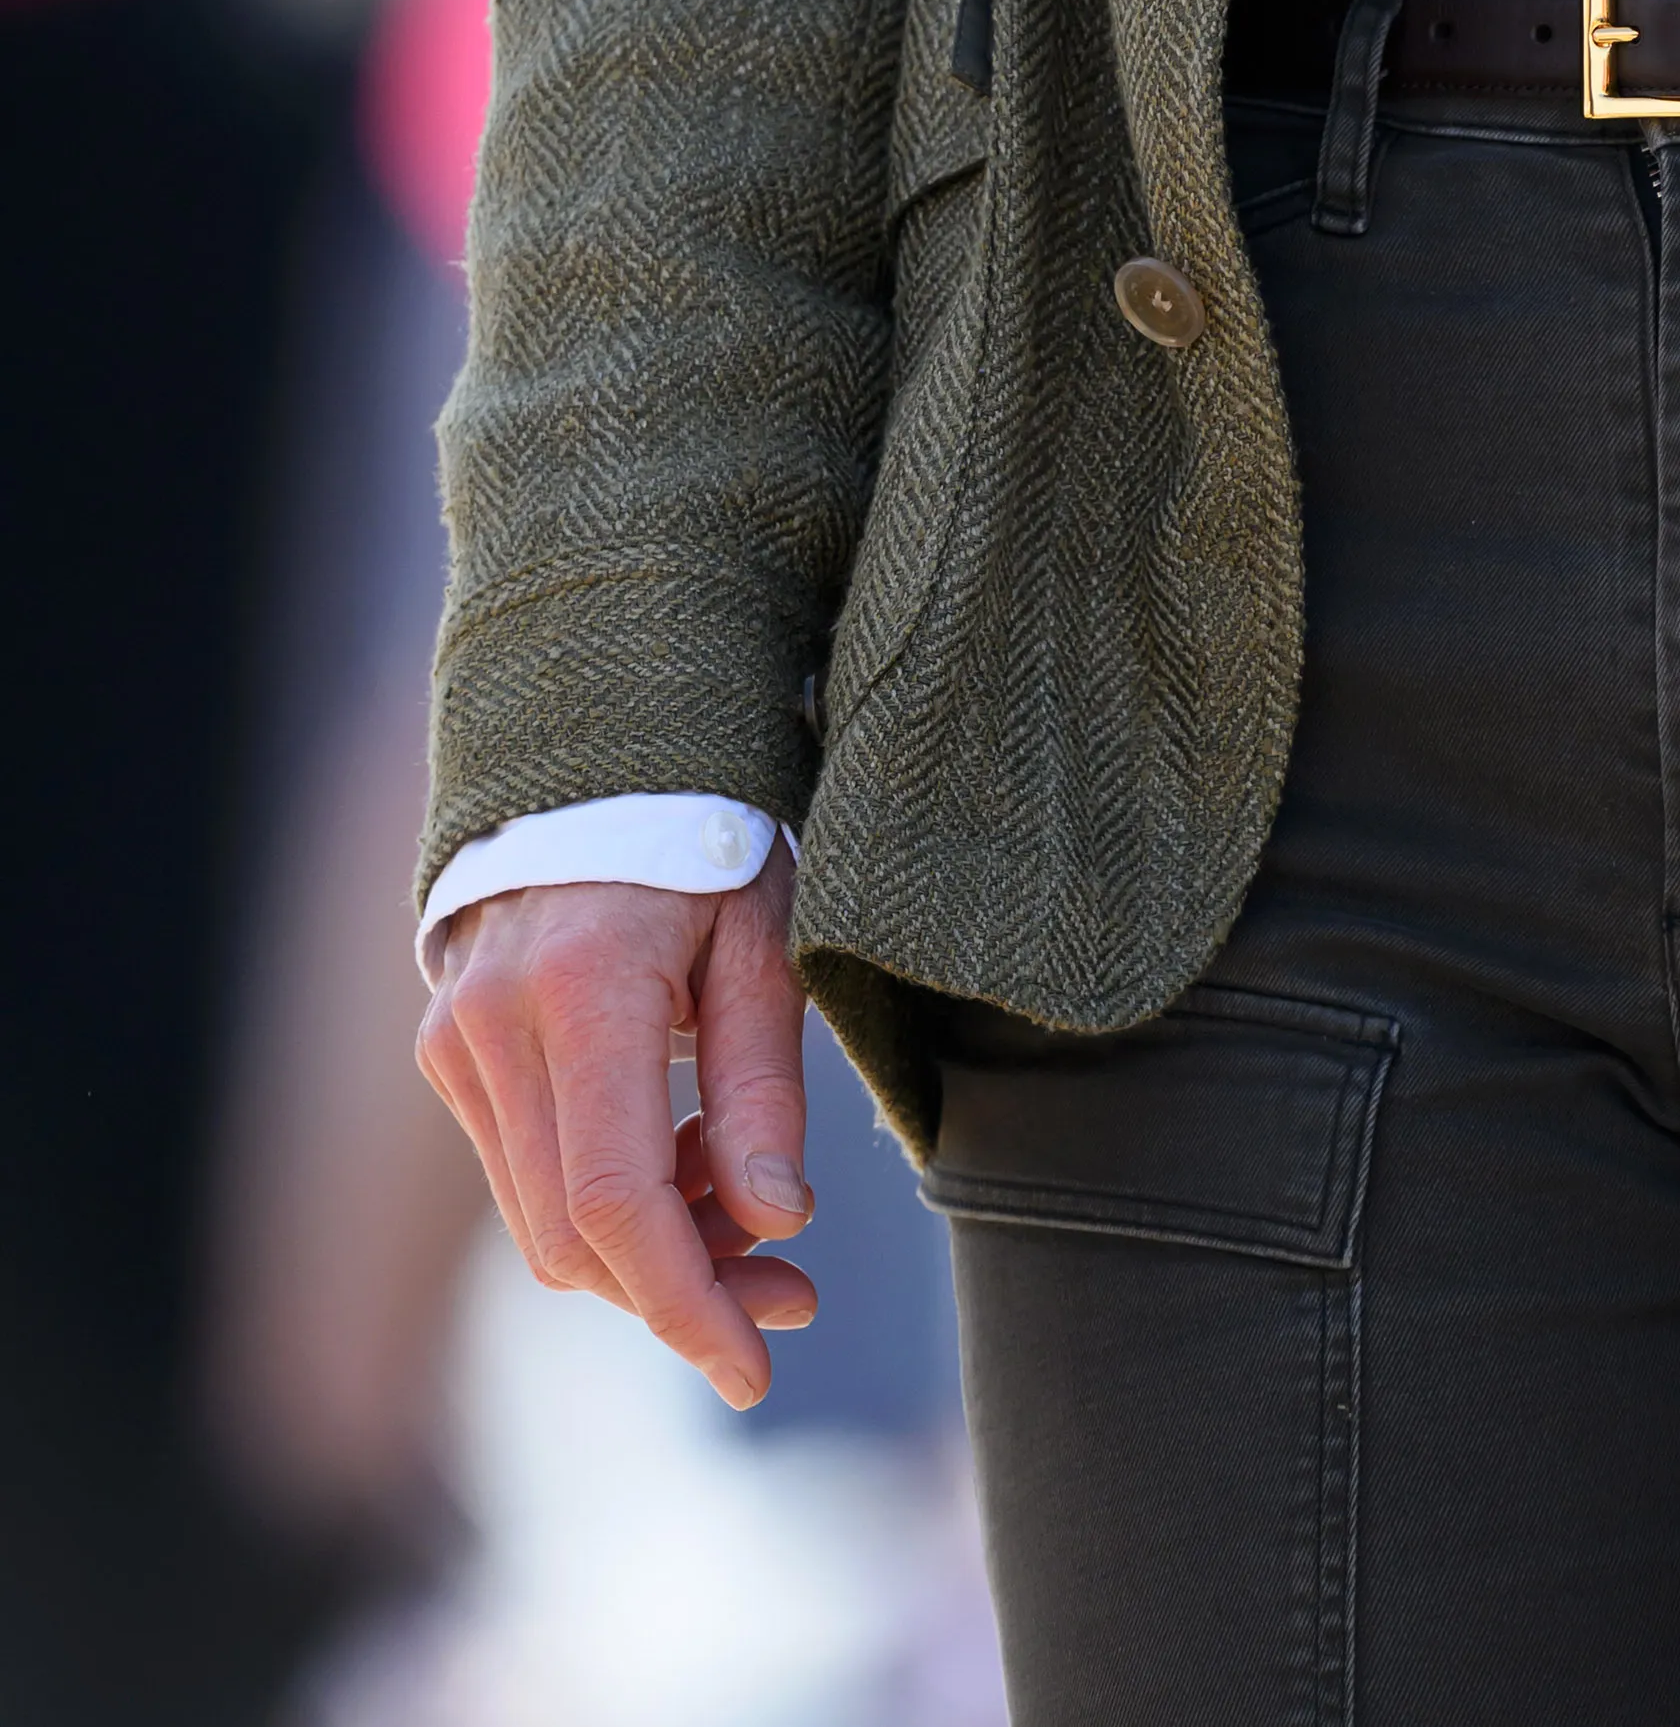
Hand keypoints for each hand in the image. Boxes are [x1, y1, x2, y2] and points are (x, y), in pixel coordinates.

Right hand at [417, 849, 816, 1406]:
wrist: (594, 752)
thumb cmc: (708, 830)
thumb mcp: (768, 932)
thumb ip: (765, 1078)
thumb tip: (777, 1222)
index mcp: (581, 991)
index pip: (616, 1206)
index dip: (685, 1305)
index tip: (754, 1369)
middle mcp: (493, 1027)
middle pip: (575, 1236)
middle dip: (685, 1290)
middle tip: (791, 1293)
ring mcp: (454, 1042)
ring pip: (544, 1220)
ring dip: (651, 1252)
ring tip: (754, 1217)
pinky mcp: (447, 1051)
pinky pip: (528, 1173)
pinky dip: (608, 1200)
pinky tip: (688, 1163)